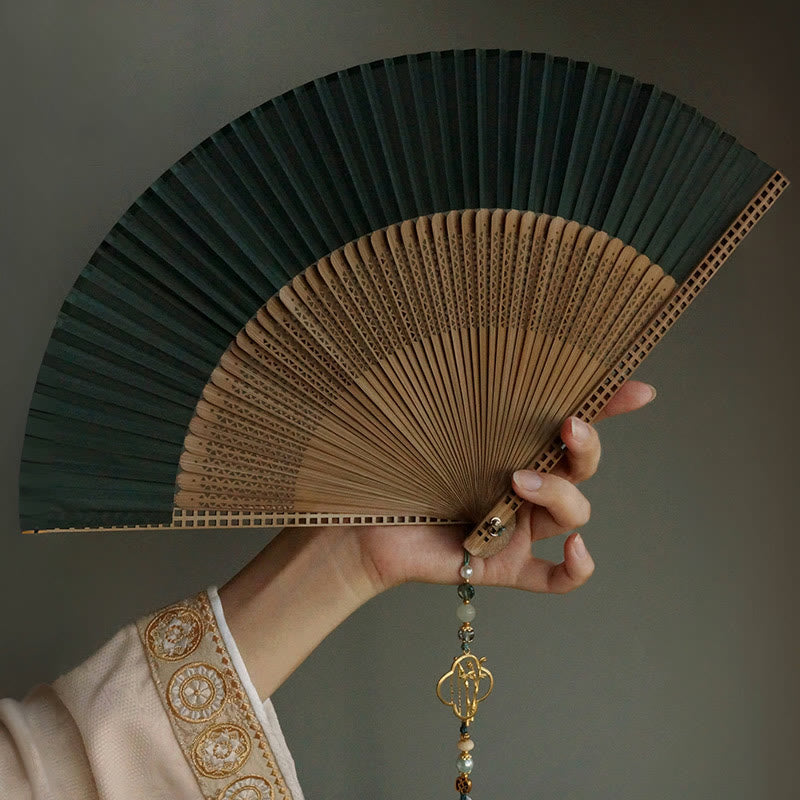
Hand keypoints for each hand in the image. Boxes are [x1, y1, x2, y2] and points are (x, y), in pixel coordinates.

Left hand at [354, 379, 657, 593]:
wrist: (356, 523)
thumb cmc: (386, 463)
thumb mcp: (422, 418)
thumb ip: (449, 388)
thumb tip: (452, 335)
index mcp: (509, 444)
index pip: (567, 422)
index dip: (608, 405)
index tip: (638, 390)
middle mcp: (522, 483)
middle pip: (582, 466)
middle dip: (586, 446)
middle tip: (566, 426)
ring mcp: (517, 527)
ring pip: (573, 513)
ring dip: (559, 496)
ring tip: (517, 483)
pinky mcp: (503, 565)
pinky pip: (556, 579)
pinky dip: (577, 567)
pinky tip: (575, 549)